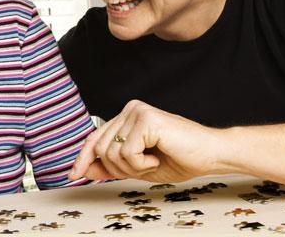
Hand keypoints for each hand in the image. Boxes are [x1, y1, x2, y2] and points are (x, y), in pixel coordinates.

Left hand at [67, 100, 226, 182]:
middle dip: (117, 169)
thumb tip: (82, 170)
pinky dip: (141, 164)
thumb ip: (110, 166)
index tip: (73, 175)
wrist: (211, 155)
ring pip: (111, 152)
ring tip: (153, 162)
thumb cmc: (179, 159)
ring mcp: (137, 111)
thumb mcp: (137, 168)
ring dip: (131, 168)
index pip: (95, 138)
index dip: (83, 158)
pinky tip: (158, 157)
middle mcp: (129, 109)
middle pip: (99, 148)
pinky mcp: (146, 119)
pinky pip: (127, 152)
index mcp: (126, 117)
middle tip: (144, 168)